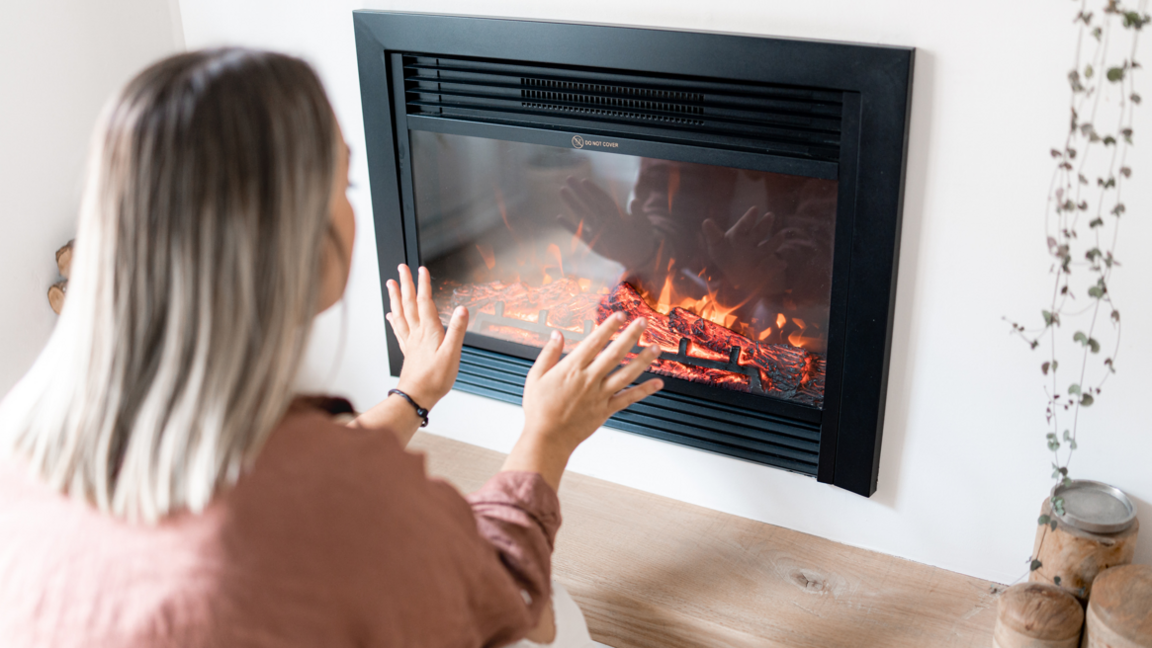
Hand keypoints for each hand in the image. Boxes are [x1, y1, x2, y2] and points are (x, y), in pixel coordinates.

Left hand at [385, 264, 467, 408]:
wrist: (417, 396)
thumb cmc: (434, 378)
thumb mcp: (452, 354)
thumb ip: (457, 330)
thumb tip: (462, 309)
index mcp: (428, 331)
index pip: (425, 302)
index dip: (423, 285)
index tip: (422, 269)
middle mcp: (416, 333)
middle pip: (409, 303)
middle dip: (406, 284)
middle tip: (402, 268)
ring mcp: (410, 341)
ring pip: (400, 313)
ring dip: (396, 297)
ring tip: (391, 283)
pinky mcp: (408, 350)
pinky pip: (399, 329)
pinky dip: (394, 318)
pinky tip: (390, 314)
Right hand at [502, 314, 663, 489]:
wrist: (546, 438)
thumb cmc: (539, 410)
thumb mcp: (536, 376)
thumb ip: (548, 354)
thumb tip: (557, 335)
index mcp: (572, 368)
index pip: (594, 342)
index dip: (609, 326)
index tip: (620, 315)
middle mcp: (589, 379)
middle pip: (615, 353)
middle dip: (631, 336)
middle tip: (643, 323)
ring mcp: (599, 395)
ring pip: (626, 374)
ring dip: (643, 360)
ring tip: (656, 348)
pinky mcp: (605, 410)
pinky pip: (628, 399)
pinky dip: (644, 391)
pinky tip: (657, 383)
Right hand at [557, 177, 657, 267]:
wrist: (637, 254)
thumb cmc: (642, 236)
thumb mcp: (643, 224)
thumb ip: (638, 213)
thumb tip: (635, 201)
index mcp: (615, 212)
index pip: (602, 198)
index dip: (594, 190)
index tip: (584, 181)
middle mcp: (604, 218)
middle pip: (589, 201)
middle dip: (579, 190)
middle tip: (569, 178)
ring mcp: (597, 228)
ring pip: (582, 213)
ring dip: (572, 202)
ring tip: (562, 190)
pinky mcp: (592, 241)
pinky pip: (579, 232)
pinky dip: (569, 226)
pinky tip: (559, 217)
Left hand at [702, 207, 788, 294]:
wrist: (733, 272)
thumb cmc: (724, 253)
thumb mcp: (716, 244)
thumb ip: (712, 234)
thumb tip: (706, 222)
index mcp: (739, 234)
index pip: (744, 225)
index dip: (749, 218)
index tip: (755, 209)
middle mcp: (750, 243)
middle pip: (758, 233)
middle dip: (764, 225)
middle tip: (770, 215)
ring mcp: (757, 255)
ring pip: (766, 248)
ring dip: (774, 242)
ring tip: (781, 236)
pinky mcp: (762, 270)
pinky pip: (770, 268)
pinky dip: (777, 267)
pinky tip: (783, 264)